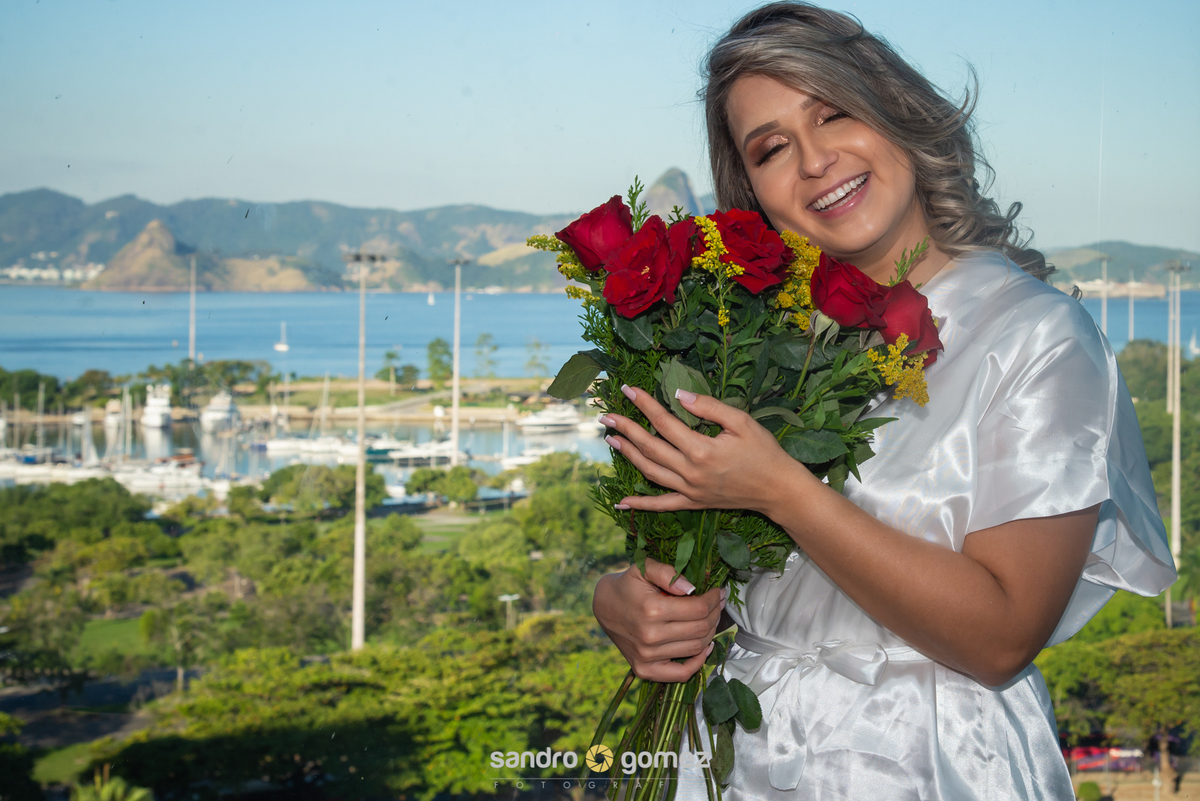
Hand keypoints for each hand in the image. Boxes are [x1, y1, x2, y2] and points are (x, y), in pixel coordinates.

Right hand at [592, 556, 725, 681]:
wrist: (604, 607)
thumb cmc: (627, 585)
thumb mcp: (643, 568)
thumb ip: (667, 572)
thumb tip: (692, 588)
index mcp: (652, 610)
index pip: (698, 609)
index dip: (713, 600)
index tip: (717, 592)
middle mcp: (650, 636)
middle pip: (701, 629)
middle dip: (715, 614)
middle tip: (717, 603)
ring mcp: (647, 656)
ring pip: (696, 648)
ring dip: (710, 633)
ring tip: (710, 619)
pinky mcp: (644, 670)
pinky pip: (680, 674)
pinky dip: (698, 663)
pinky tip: (704, 647)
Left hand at [600, 384, 817, 514]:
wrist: (778, 490)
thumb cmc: (764, 452)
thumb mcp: (742, 422)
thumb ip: (709, 407)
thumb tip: (679, 394)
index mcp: (702, 449)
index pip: (663, 422)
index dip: (644, 404)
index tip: (627, 390)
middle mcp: (691, 472)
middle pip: (650, 447)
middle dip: (626, 429)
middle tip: (606, 416)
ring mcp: (690, 491)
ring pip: (650, 472)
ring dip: (628, 456)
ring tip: (611, 440)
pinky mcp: (693, 503)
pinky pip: (662, 505)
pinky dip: (640, 505)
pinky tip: (621, 502)